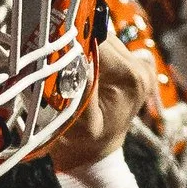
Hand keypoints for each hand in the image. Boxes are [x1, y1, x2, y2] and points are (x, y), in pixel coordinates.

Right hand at [49, 35, 153, 173]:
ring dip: (81, 43)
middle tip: (48, 48)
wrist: (95, 155)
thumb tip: (75, 52)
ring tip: (61, 60)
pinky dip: (89, 49)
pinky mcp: (132, 64)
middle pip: (99, 32)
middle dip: (73, 38)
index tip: (47, 37)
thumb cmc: (82, 143)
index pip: (97, 39)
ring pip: (102, 35)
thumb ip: (81, 87)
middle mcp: (139, 68)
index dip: (70, 34)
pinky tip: (77, 64)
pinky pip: (106, 44)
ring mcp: (139, 65)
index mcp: (129, 78)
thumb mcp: (79, 121)